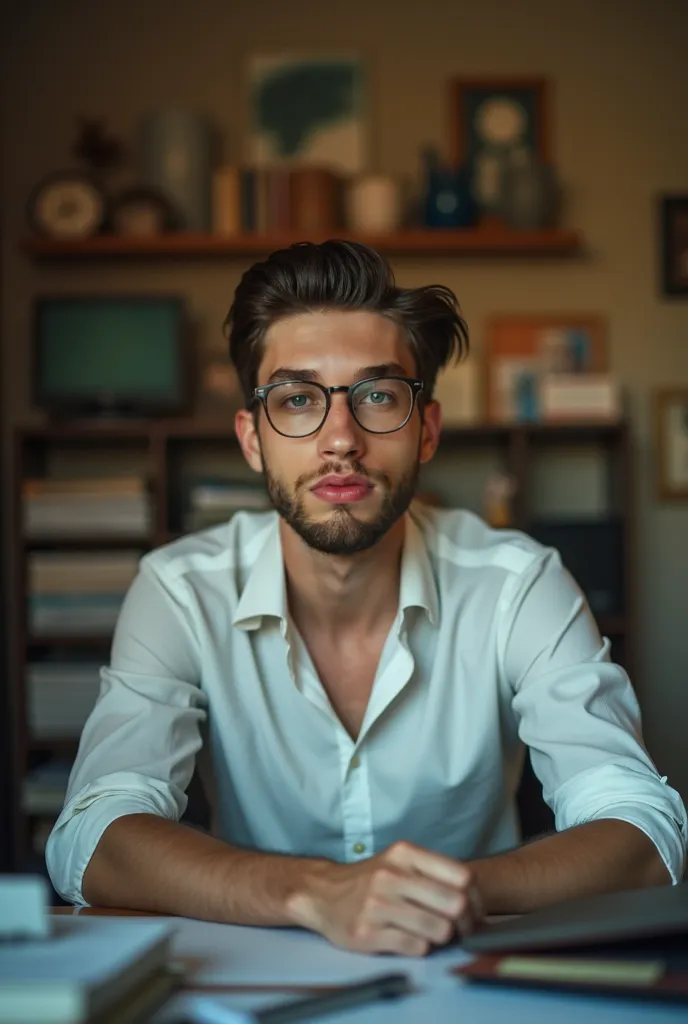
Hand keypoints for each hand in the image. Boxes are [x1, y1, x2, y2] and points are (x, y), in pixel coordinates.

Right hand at [287, 841, 483, 955]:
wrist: (324, 893)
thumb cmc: (371, 879)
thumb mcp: (399, 860)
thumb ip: (433, 872)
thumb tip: (475, 901)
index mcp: (404, 853)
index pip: (462, 876)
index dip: (476, 899)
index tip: (474, 911)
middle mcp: (391, 876)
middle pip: (455, 905)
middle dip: (465, 923)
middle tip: (461, 930)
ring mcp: (378, 905)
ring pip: (439, 929)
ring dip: (444, 938)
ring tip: (436, 935)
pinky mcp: (367, 933)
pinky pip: (416, 947)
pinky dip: (422, 948)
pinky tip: (413, 940)